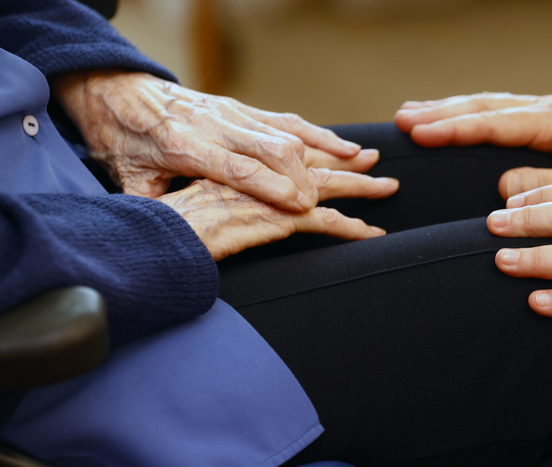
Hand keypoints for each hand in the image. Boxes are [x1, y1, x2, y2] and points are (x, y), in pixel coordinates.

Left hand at [52, 70, 378, 211]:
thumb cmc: (123, 139)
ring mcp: (234, 115)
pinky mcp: (243, 110)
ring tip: (369, 163)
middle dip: (313, 175)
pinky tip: (346, 147)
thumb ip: (151, 204)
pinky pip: (289, 122)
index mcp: (184, 146)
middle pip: (274, 148)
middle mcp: (217, 126)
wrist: (118, 90)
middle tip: (346, 196)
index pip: (238, 169)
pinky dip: (321, 137)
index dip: (273, 188)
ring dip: (331, 152)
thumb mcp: (128, 178)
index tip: (302, 207)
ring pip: (290, 133)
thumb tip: (167, 238)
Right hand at [157, 169, 397, 260]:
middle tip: (373, 159)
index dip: (316, 151)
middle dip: (347, 161)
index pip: (287, 155)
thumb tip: (227, 206)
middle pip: (314, 164)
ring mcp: (274, 196)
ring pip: (328, 187)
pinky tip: (373, 233)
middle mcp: (264, 176)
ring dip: (362, 188)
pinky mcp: (279, 218)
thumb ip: (220, 197)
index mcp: (245, 167)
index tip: (338, 149)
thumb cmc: (174, 220)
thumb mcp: (199, 200)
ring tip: (389, 188)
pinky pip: (326, 222)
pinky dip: (353, 228)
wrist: (162, 233)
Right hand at [395, 93, 551, 199]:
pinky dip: (463, 115)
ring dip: (446, 109)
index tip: (421, 132)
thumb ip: (546, 188)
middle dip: (441, 113)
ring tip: (408, 114)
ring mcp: (544, 111)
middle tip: (401, 120)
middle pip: (485, 106)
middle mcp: (550, 109)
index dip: (457, 128)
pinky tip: (439, 117)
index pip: (498, 122)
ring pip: (486, 105)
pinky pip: (493, 113)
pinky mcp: (539, 120)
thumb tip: (503, 185)